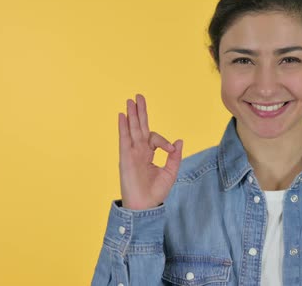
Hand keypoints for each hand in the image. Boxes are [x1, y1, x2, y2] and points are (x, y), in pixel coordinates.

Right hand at [118, 94, 182, 209]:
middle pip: (140, 127)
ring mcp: (131, 153)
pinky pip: (124, 139)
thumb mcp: (170, 172)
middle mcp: (139, 151)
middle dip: (139, 112)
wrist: (145, 206)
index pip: (155, 138)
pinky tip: (122, 116)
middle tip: (138, 96)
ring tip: (130, 101)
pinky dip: (123, 127)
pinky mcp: (125, 158)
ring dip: (131, 115)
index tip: (170, 149)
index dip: (164, 141)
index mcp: (149, 153)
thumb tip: (178, 140)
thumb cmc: (156, 192)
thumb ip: (174, 156)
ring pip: (132, 130)